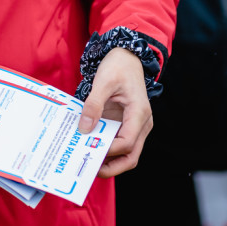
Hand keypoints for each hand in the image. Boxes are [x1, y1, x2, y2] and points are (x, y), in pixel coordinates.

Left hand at [77, 47, 152, 177]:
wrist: (127, 56)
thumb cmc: (119, 66)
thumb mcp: (103, 82)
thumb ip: (93, 105)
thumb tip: (85, 129)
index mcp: (139, 113)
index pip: (127, 142)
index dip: (110, 150)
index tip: (90, 150)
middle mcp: (142, 123)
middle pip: (132, 155)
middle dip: (112, 166)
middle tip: (89, 169)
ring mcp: (136, 125)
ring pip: (127, 152)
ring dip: (109, 159)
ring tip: (87, 160)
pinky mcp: (127, 123)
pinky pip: (119, 141)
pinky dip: (107, 147)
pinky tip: (91, 146)